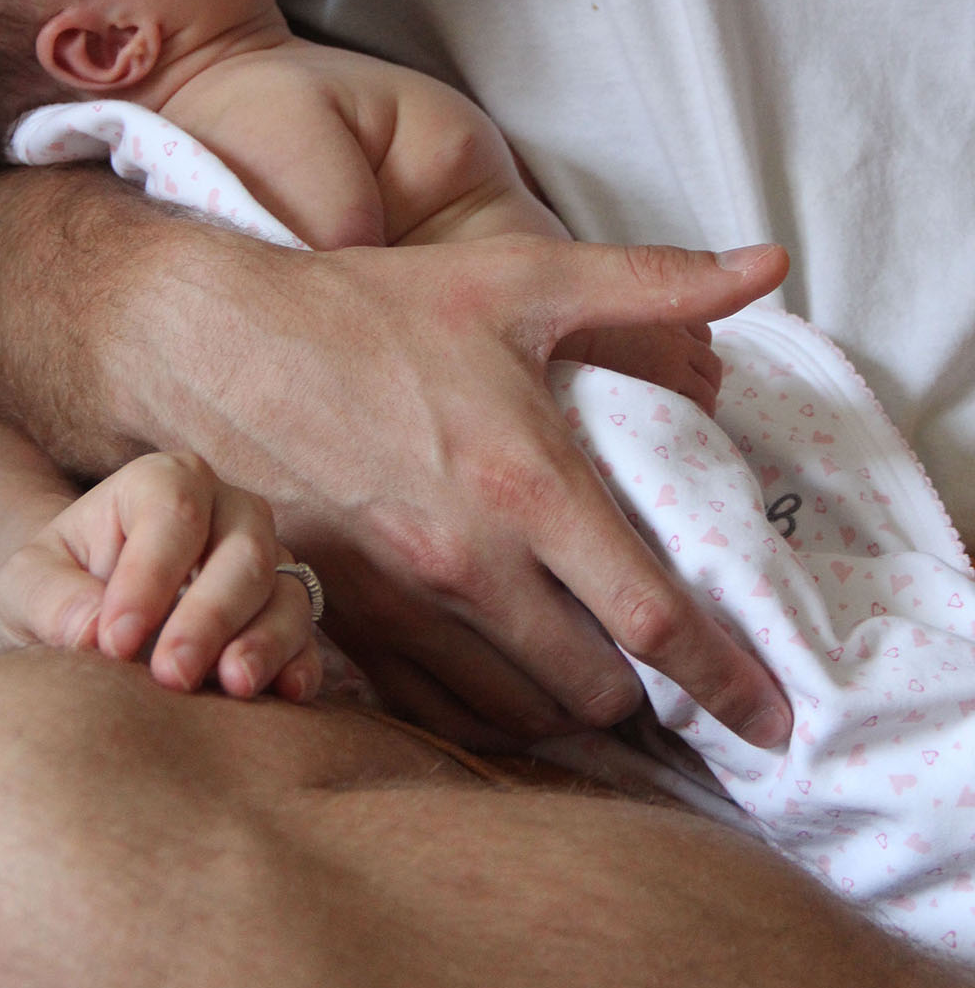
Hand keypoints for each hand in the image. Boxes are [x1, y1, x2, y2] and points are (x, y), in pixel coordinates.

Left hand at [0, 452, 322, 702]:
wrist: (94, 621)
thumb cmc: (62, 589)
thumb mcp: (28, 586)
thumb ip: (51, 600)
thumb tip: (92, 631)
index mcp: (164, 482)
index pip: (173, 512)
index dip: (149, 575)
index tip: (114, 642)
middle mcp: (228, 510)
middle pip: (243, 550)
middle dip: (209, 615)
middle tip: (170, 676)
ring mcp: (267, 560)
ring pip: (284, 590)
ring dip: (263, 640)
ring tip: (232, 687)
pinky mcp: (286, 613)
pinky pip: (308, 634)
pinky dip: (300, 662)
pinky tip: (284, 694)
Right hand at [98, 223, 791, 748]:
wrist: (216, 344)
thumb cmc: (371, 309)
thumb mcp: (519, 277)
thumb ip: (652, 284)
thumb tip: (766, 266)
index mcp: (527, 484)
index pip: (654, 619)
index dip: (726, 682)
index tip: (770, 721)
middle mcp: (468, 563)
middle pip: (591, 692)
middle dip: (638, 693)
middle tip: (651, 663)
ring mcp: (399, 603)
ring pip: (514, 712)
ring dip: (559, 704)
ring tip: (580, 669)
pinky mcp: (342, 619)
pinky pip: (430, 707)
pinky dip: (478, 706)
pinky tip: (494, 673)